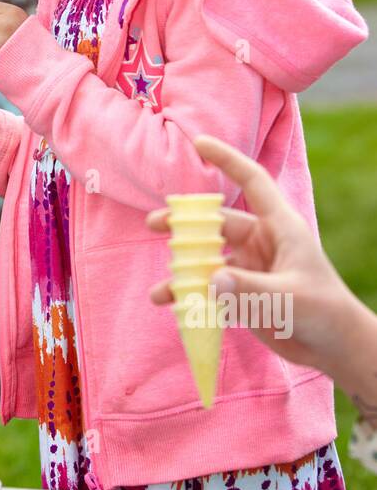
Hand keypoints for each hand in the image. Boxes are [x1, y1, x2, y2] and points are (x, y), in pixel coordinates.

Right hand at [145, 133, 361, 379]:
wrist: (334, 347)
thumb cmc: (323, 311)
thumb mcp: (287, 297)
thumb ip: (248, 288)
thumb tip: (210, 279)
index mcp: (279, 227)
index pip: (252, 182)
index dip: (227, 159)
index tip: (198, 142)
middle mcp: (261, 241)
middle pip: (216, 223)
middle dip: (184, 223)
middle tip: (155, 223)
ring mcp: (249, 268)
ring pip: (207, 259)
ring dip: (182, 270)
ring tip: (159, 291)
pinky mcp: (243, 293)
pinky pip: (209, 288)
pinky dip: (189, 295)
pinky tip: (170, 305)